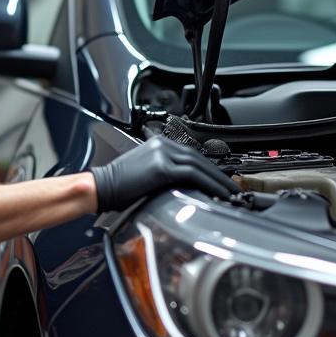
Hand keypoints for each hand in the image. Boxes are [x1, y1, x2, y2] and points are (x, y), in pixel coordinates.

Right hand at [91, 136, 239, 211]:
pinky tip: (219, 193)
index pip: (191, 154)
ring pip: (199, 165)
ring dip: (219, 181)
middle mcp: (161, 145)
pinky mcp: (161, 168)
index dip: (210, 168)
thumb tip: (186, 185)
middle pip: (199, 158)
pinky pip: (193, 175)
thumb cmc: (118, 186)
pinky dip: (210, 184)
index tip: (222, 181)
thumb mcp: (144, 172)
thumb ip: (165, 172)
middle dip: (219, 174)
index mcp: (157, 143)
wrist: (100, 188)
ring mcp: (162, 154)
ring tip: (232, 193)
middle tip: (235, 188)